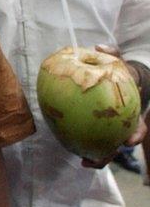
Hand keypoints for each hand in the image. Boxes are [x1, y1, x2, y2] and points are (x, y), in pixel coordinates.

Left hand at [82, 45, 145, 168]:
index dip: (135, 135)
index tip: (129, 140)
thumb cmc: (120, 72)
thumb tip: (100, 46)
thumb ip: (113, 53)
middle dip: (110, 154)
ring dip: (96, 156)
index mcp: (133, 114)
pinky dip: (81, 143)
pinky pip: (90, 139)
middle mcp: (124, 126)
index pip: (138, 128)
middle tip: (96, 159)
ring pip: (105, 147)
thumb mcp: (120, 62)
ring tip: (84, 161)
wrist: (119, 82)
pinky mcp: (97, 130)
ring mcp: (111, 130)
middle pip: (120, 145)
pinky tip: (68, 145)